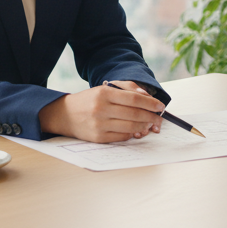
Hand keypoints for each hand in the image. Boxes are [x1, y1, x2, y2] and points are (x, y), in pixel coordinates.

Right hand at [37, 81, 163, 142]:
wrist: (65, 115)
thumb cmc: (89, 100)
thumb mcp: (105, 89)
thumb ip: (127, 88)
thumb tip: (146, 96)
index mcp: (104, 93)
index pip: (134, 99)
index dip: (150, 103)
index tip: (160, 106)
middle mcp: (101, 109)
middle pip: (134, 114)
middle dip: (151, 116)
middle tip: (159, 117)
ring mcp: (99, 125)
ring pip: (130, 127)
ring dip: (144, 126)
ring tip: (150, 124)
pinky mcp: (99, 138)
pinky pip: (122, 137)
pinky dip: (132, 134)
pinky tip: (137, 130)